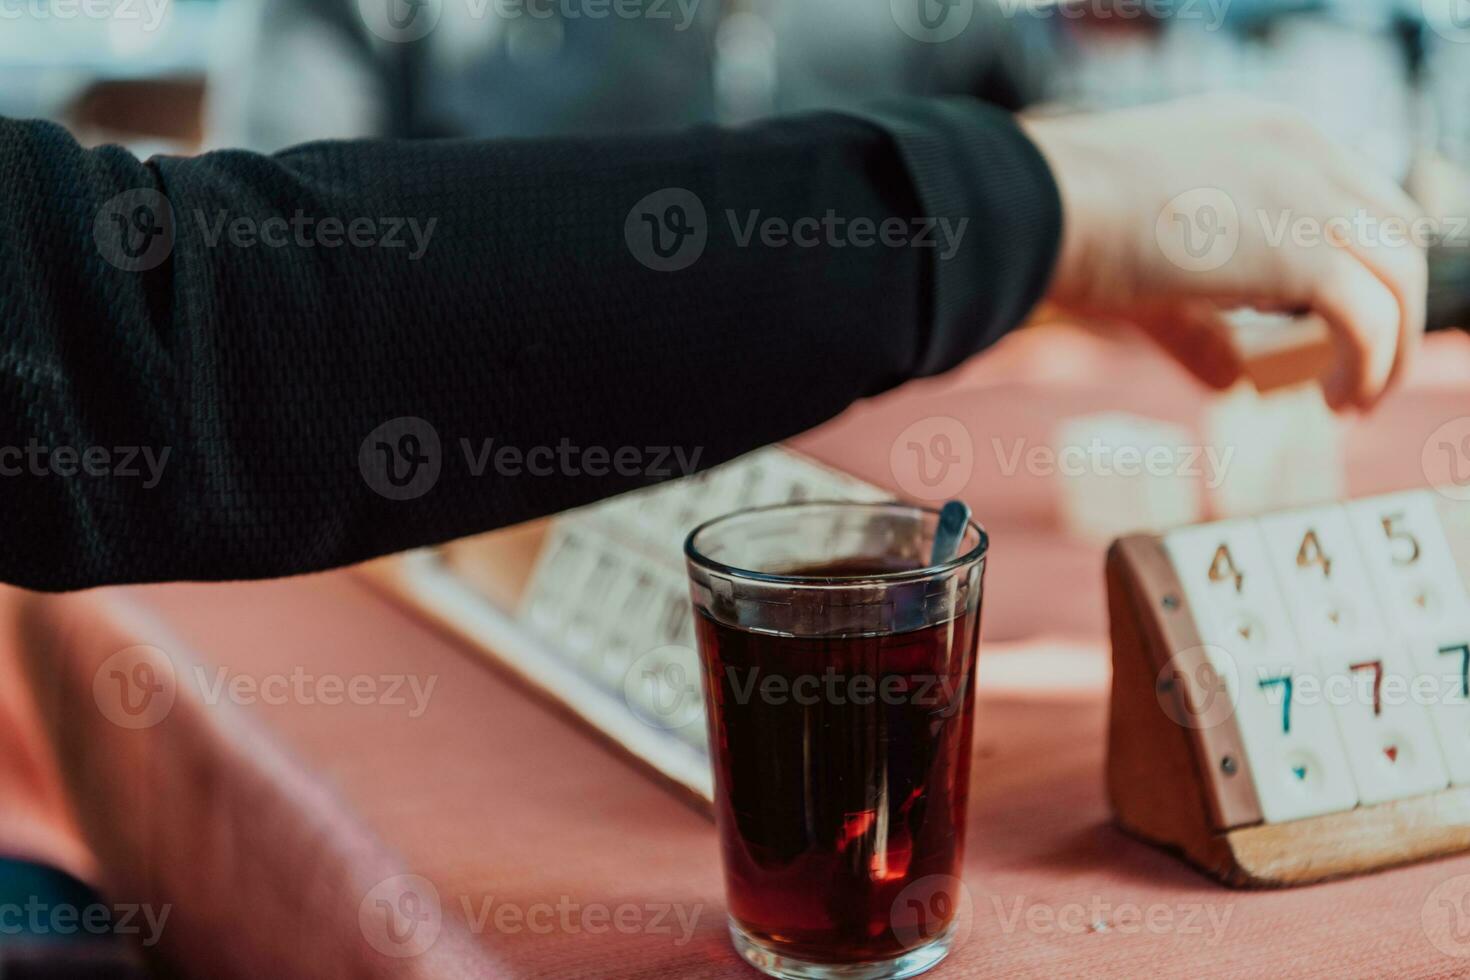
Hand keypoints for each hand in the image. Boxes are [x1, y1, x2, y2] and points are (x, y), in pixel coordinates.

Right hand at [1023, 96, 1426, 410]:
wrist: (1033, 205)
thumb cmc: (1061, 225)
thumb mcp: (1149, 269)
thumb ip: (1201, 323)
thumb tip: (1233, 381)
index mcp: (1266, 132)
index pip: (1354, 191)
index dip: (1361, 257)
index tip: (1334, 317)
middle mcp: (1301, 151)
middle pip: (1398, 230)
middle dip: (1392, 301)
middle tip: (1360, 362)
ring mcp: (1308, 195)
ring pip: (1400, 277)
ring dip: (1391, 347)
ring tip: (1356, 399)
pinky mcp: (1302, 252)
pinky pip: (1371, 320)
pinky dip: (1370, 368)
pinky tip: (1342, 403)